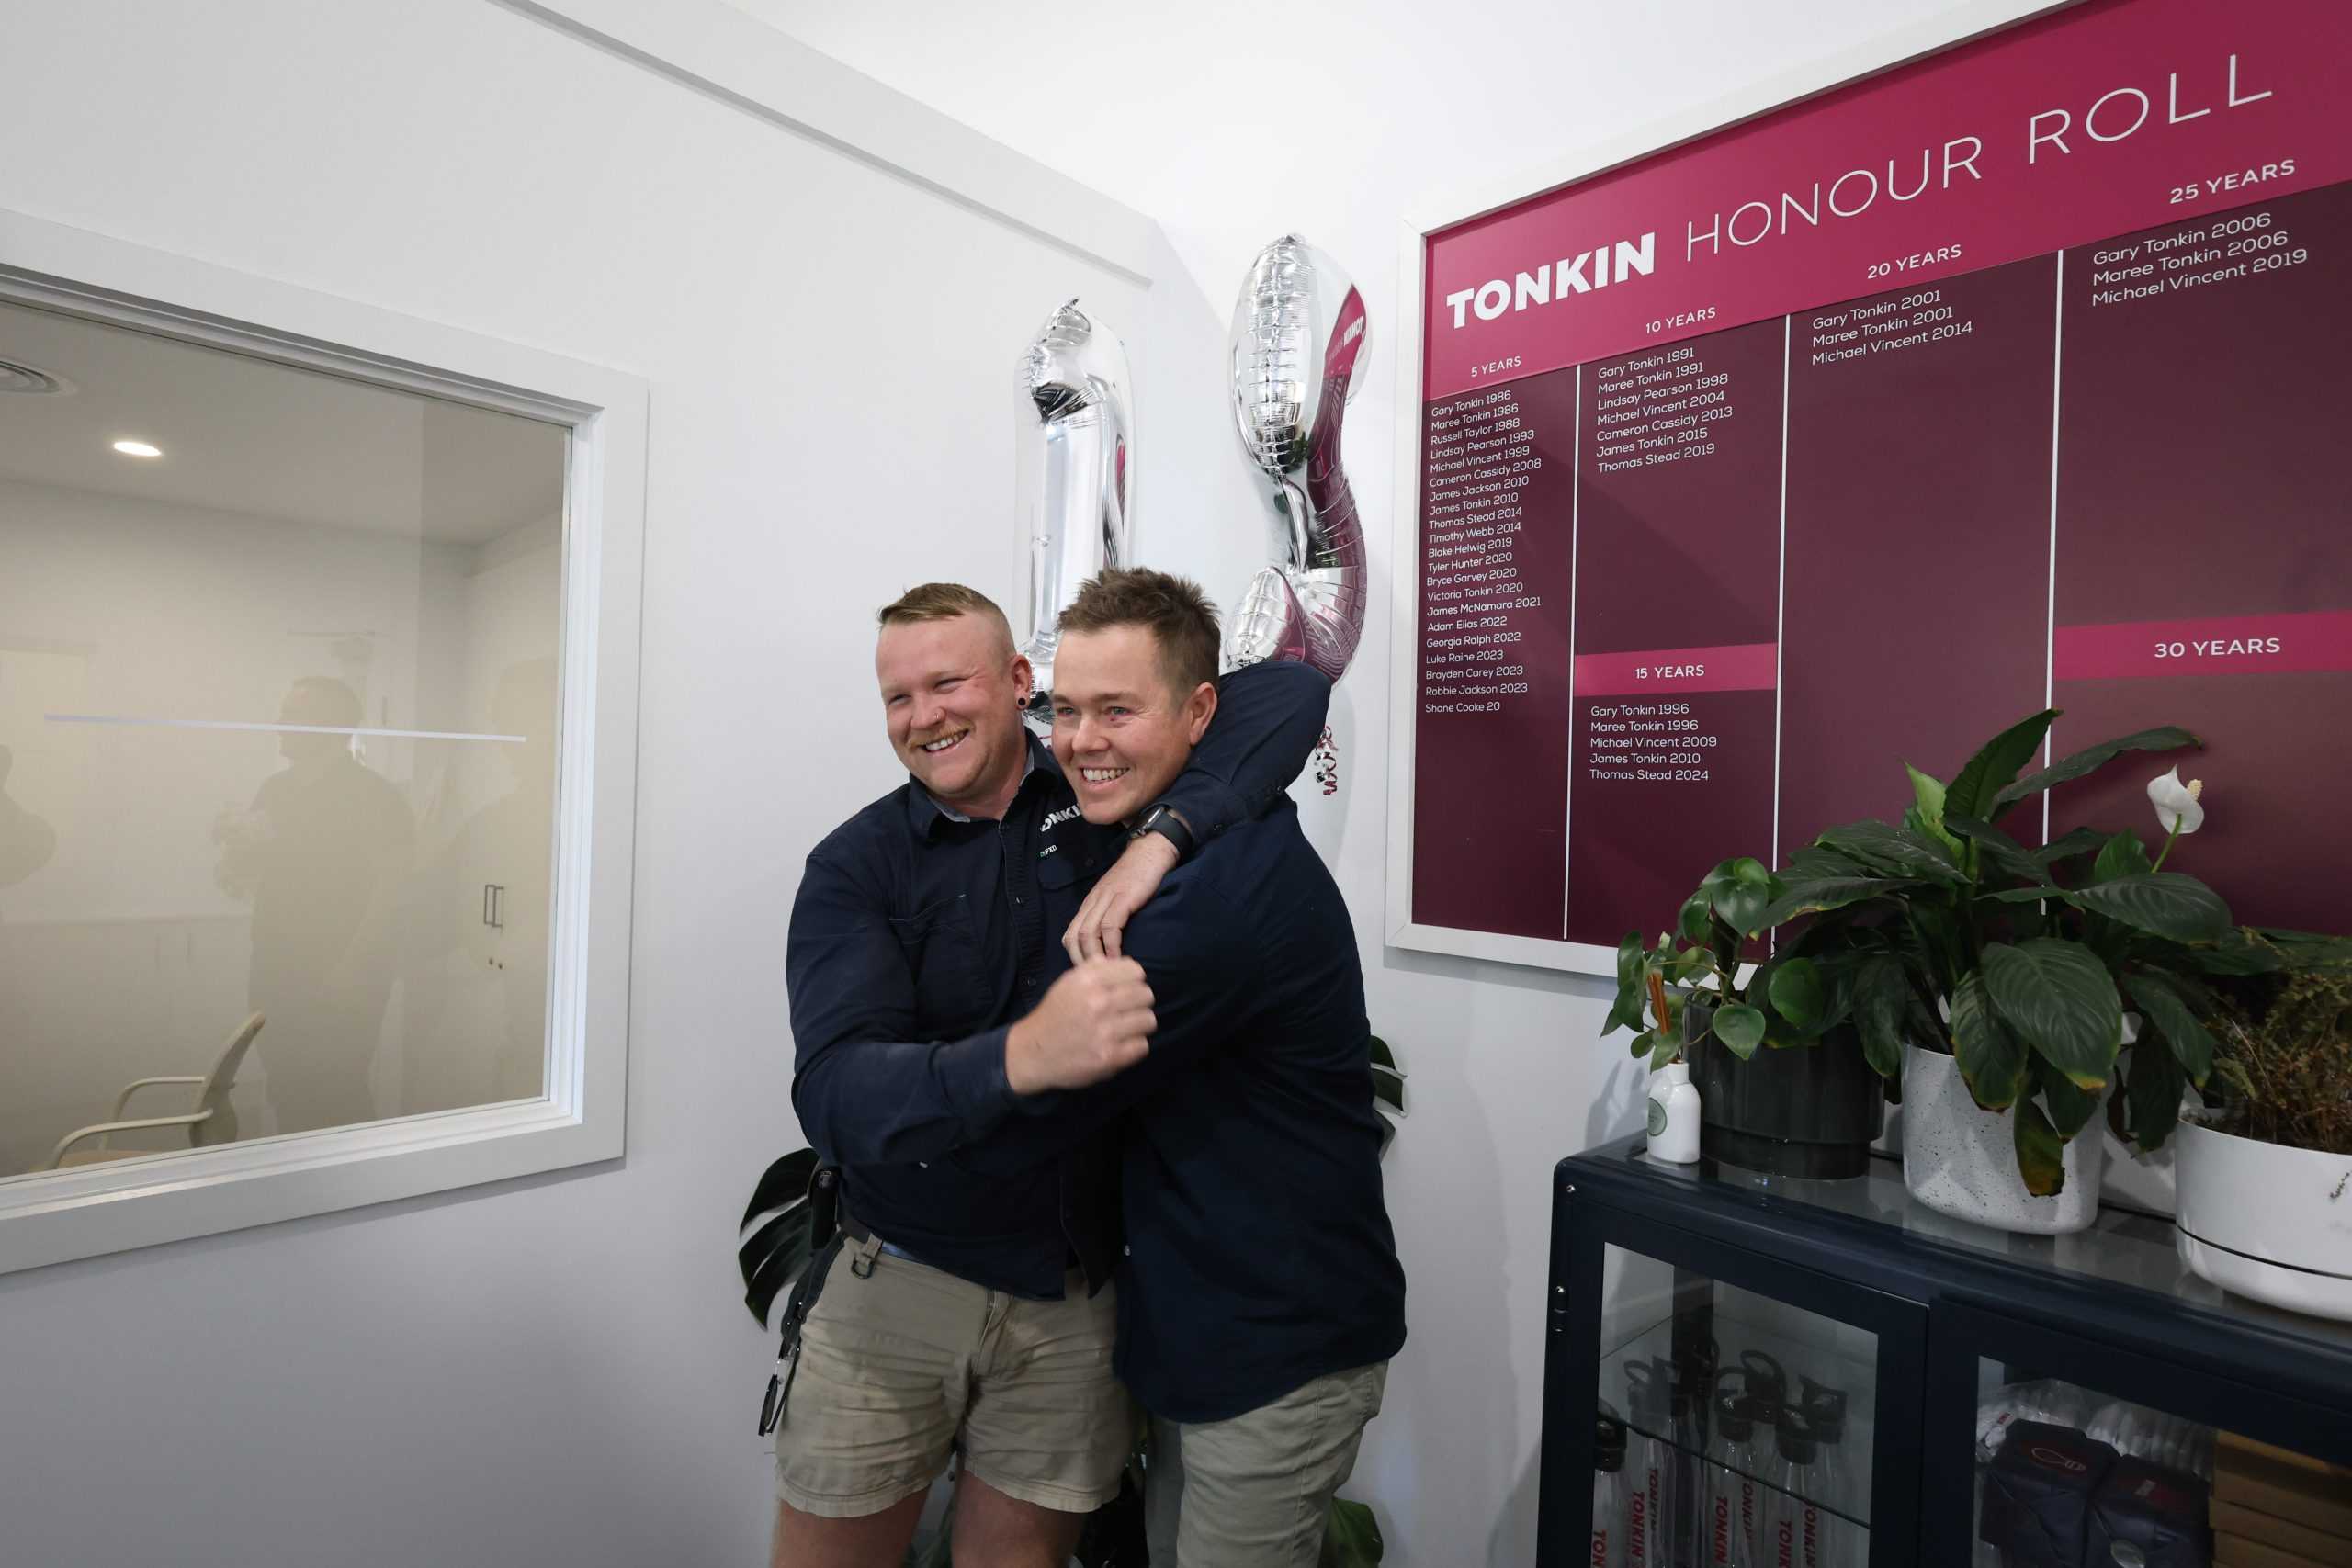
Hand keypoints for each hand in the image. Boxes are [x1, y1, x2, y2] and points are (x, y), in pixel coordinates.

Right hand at [1005, 957, 1154, 1093]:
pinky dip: (1133, 1046)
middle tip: (1125, 1012)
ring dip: (1138, 1026)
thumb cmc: (1055, 1015)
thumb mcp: (1068, 982)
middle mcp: (1098, 1003)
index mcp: (1088, 981)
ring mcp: (1105, 1031)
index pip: (1136, 972)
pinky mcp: (1110, 1057)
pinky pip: (1142, 1045)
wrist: (1033, 1052)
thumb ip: (1097, 969)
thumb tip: (1128, 963)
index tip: (1124, 990)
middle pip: (1146, 995)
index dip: (1133, 981)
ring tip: (1124, 1029)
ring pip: (1148, 1020)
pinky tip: (1120, 1045)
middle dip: (1138, 1003)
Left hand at [1063, 833, 1178, 961]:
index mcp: (1089, 903)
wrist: (1151, 850)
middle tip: (1094, 979)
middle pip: (1074, 936)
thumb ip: (1109, 916)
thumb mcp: (1117, 897)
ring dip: (1095, 956)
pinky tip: (1119, 957)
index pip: (1070, 934)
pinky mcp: (1123, 897)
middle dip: (1081, 960)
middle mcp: (1093, 901)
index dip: (1075, 956)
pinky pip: (1110, 926)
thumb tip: (1109, 945)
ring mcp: (1107, 898)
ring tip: (1105, 973)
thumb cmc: (1138, 876)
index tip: (1087, 973)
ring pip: (1088, 933)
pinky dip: (1112, 945)